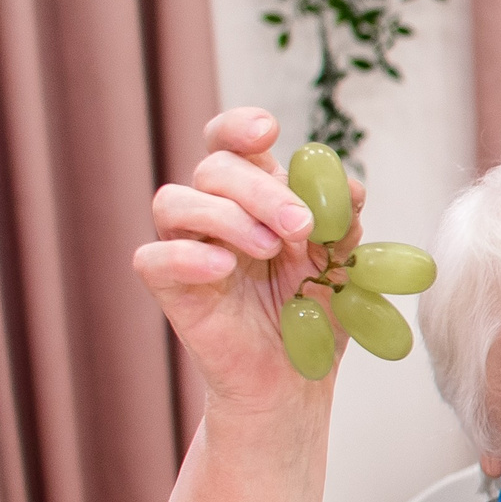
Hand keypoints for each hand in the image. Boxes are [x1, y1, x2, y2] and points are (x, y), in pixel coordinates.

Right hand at [134, 108, 362, 410]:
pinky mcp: (168, 285)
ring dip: (226, 217)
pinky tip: (223, 268)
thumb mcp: (342, 264)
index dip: (240, 127)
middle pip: (214, 168)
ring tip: (270, 250)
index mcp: (253, 194)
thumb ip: (344, 223)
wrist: (298, 374)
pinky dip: (188, 256)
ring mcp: (185, 245)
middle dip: (261, 190)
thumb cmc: (315, 311)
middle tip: (301, 226)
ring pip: (173, 201)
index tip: (268, 131)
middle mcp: (213, 210)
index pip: (230, 142)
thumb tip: (347, 188)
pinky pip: (153, 257)